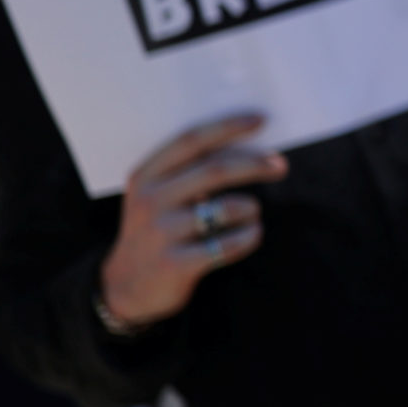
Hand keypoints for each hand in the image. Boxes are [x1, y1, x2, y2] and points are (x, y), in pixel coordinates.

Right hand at [99, 115, 287, 329]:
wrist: (127, 286)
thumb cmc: (159, 229)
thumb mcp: (160, 196)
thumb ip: (190, 171)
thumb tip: (251, 146)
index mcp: (146, 176)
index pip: (191, 141)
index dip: (227, 127)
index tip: (261, 119)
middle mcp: (150, 200)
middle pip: (214, 170)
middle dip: (254, 164)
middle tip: (280, 165)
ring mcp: (161, 232)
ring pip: (228, 208)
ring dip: (250, 208)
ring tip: (249, 214)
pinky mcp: (175, 263)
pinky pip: (229, 244)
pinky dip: (250, 236)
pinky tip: (250, 234)